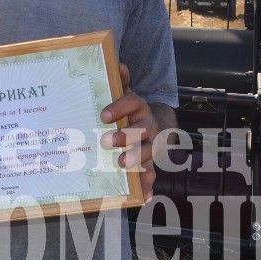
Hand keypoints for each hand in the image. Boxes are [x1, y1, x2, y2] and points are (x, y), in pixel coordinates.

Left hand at [99, 63, 160, 196]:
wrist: (157, 123)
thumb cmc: (131, 110)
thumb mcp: (125, 94)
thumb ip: (120, 82)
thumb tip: (117, 63)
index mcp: (140, 108)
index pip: (132, 103)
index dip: (119, 108)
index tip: (102, 116)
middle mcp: (148, 126)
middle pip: (141, 131)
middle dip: (126, 137)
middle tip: (107, 142)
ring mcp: (151, 145)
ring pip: (148, 152)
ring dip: (137, 159)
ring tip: (123, 165)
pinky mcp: (151, 162)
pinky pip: (152, 174)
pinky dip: (148, 185)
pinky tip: (142, 195)